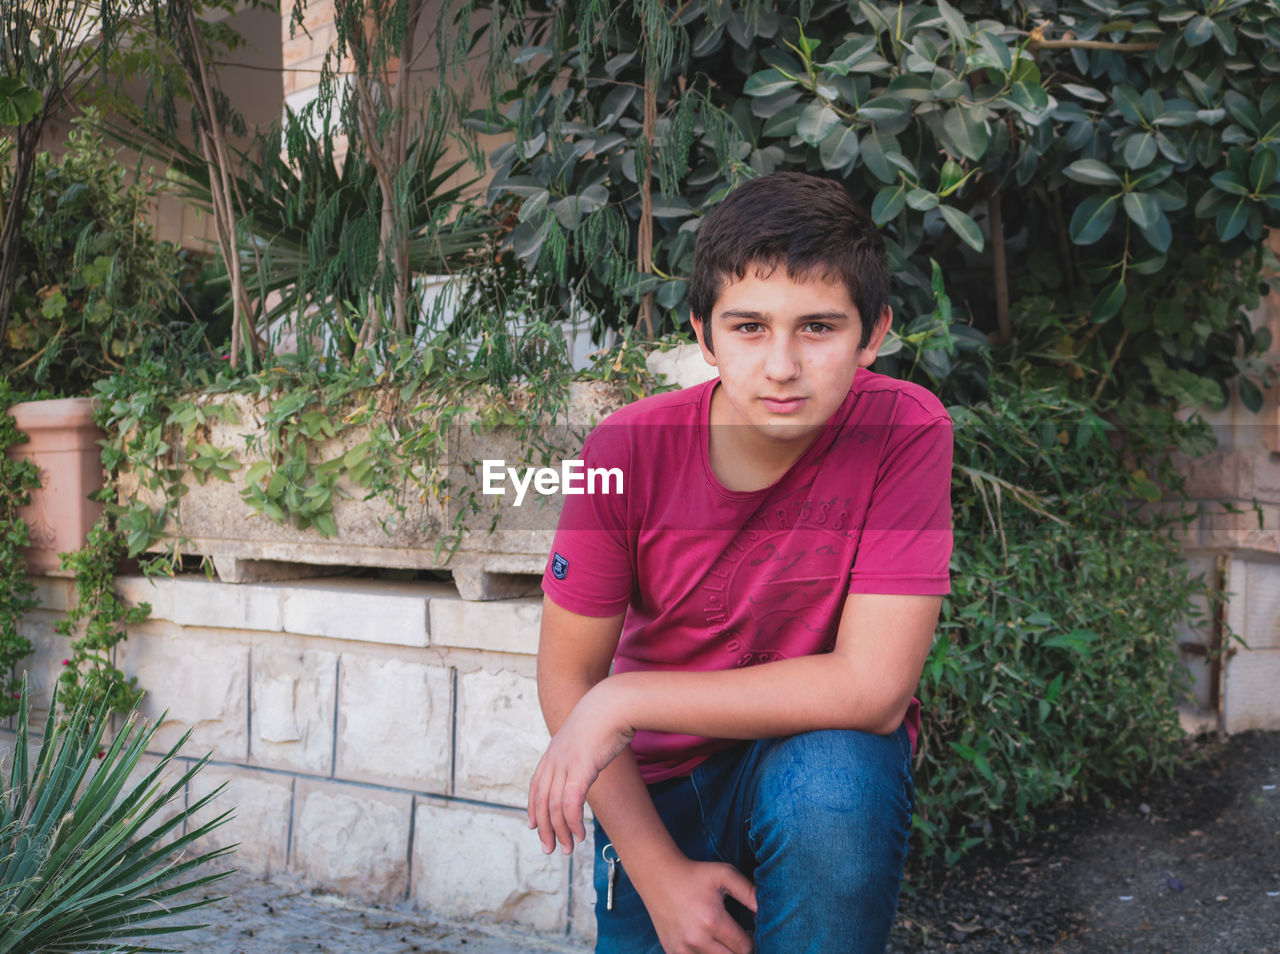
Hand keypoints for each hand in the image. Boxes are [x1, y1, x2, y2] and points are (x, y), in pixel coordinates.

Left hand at [527, 680, 635, 853]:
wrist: (614, 702)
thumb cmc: (607, 715)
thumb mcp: (588, 733)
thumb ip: (582, 748)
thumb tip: (590, 755)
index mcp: (554, 751)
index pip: (536, 785)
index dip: (533, 807)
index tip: (533, 826)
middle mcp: (554, 759)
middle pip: (541, 801)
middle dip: (544, 828)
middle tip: (548, 848)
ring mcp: (565, 764)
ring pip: (554, 807)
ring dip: (560, 832)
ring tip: (566, 849)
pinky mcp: (580, 769)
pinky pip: (570, 804)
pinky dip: (572, 823)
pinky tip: (579, 835)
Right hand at [636, 856, 757, 953]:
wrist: (658, 876)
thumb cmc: (695, 874)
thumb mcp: (725, 874)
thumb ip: (750, 892)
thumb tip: (767, 911)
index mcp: (712, 921)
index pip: (744, 948)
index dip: (752, 940)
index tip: (749, 931)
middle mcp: (696, 940)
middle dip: (739, 950)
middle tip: (738, 937)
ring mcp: (682, 950)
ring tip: (723, 940)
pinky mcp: (672, 953)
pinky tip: (708, 943)